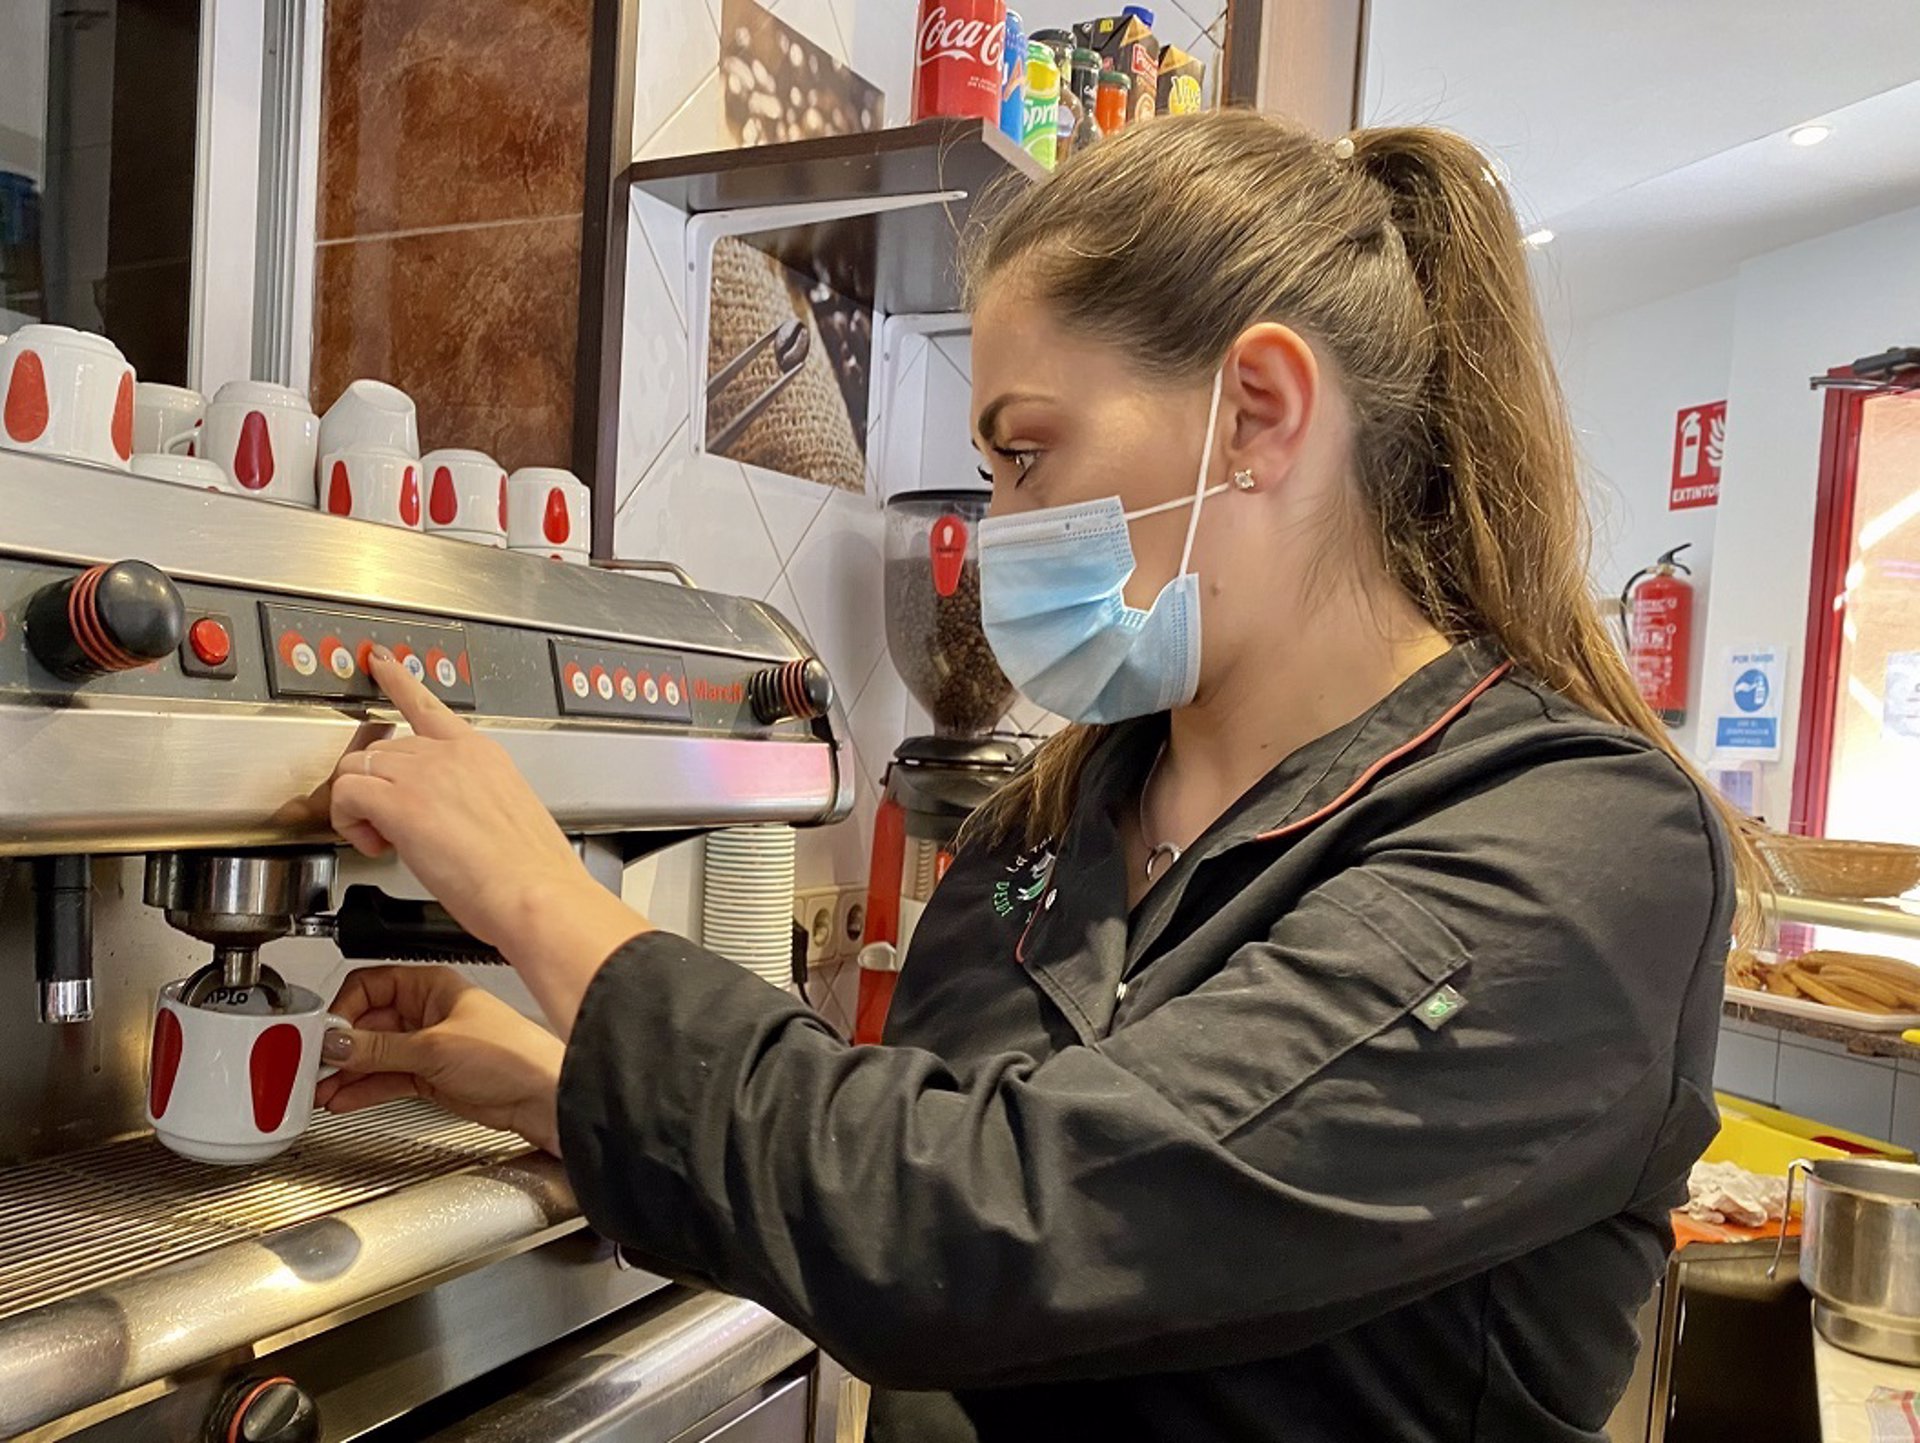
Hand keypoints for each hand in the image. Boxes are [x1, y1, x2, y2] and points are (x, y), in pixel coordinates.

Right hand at [317, 965, 565, 1155]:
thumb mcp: (435, 1048)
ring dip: (346, 1072)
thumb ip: (380, 1049)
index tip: (323, 1035)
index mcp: (431, 985)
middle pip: (367, 1022)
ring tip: (319, 1088)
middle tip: (312, 1066)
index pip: (370, 986)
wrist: (542, 1096)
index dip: (343, 1010)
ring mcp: (427, 1044)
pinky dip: (363, 1088)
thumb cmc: (512, 1055)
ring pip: (374, 1054)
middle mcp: (427, 1011)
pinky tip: (342, 1098)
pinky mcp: (430, 1075)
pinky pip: (386, 1077)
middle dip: (339, 1046)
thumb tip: (336, 1044)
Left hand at [323, 647, 594, 949]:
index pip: (429, 706)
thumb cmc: (531, 871)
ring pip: (357, 768)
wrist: (536, 893)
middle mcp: (451, 754)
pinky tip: (375, 843)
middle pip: (382, 749)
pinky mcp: (401, 802)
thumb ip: (472, 801)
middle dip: (376, 788)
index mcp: (482, 754)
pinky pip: (346, 794)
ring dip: (359, 806)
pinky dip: (348, 821)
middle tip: (393, 830)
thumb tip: (451, 820)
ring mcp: (425, 773)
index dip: (398, 681)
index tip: (381, 662)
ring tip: (386, 840)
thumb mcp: (509, 816)